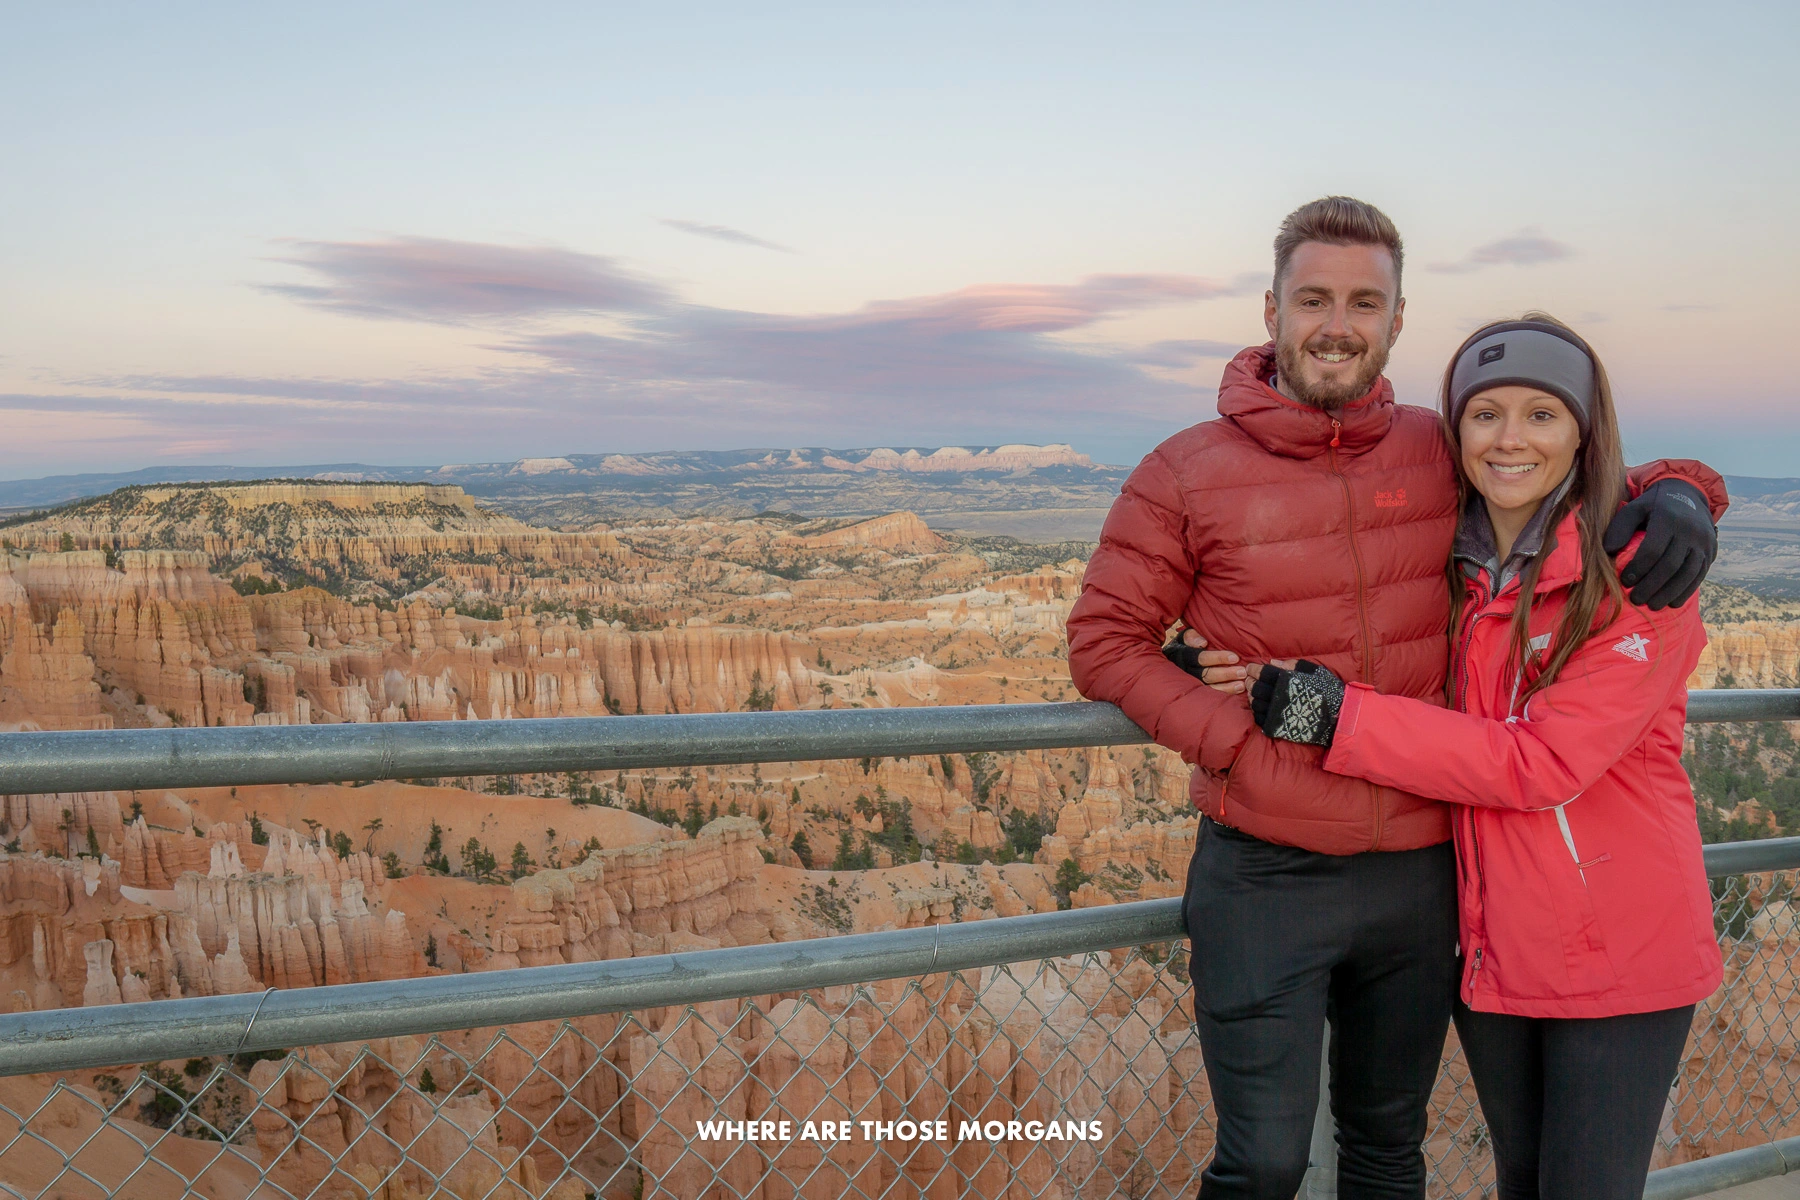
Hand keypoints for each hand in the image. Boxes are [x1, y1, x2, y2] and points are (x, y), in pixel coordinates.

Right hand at [1163, 629, 1250, 693]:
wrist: (1176, 659)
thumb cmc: (1188, 644)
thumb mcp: (1186, 637)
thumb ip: (1192, 636)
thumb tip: (1202, 643)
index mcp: (1185, 656)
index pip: (1201, 658)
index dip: (1218, 658)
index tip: (1234, 658)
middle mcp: (1188, 671)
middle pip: (1207, 675)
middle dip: (1225, 674)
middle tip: (1242, 672)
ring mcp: (1193, 683)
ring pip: (1210, 687)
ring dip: (1227, 686)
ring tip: (1242, 684)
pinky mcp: (1199, 692)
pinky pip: (1213, 695)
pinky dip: (1226, 692)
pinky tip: (1238, 690)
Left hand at [1249, 660, 1345, 746]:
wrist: (1338, 718)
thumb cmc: (1328, 691)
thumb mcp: (1314, 671)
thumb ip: (1293, 665)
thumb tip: (1272, 662)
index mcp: (1286, 681)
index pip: (1262, 673)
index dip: (1253, 669)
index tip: (1251, 668)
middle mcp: (1278, 696)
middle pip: (1255, 687)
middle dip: (1250, 681)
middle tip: (1250, 679)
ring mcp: (1276, 713)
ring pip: (1254, 703)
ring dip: (1251, 696)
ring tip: (1253, 692)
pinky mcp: (1276, 727)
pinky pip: (1258, 718)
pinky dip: (1256, 711)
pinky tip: (1260, 706)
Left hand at [1603, 479, 1715, 609]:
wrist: (1688, 495)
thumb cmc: (1653, 506)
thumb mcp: (1634, 508)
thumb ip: (1620, 527)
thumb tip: (1609, 551)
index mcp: (1668, 519)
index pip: (1653, 550)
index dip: (1638, 568)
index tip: (1624, 581)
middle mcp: (1690, 531)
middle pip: (1670, 565)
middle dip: (1651, 586)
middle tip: (1636, 599)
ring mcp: (1703, 543)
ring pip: (1687, 573)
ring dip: (1669, 593)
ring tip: (1652, 606)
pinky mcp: (1711, 552)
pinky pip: (1700, 575)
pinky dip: (1686, 591)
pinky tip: (1672, 602)